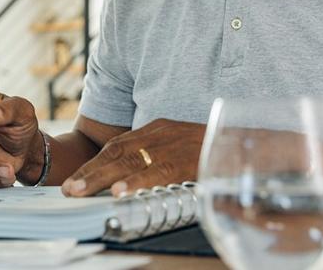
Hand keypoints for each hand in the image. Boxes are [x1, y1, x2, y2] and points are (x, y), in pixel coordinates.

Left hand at [61, 118, 204, 196]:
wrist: (253, 142)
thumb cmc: (214, 149)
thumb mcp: (181, 147)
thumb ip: (156, 159)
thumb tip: (127, 181)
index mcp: (158, 130)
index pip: (118, 146)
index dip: (94, 163)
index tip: (75, 180)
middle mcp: (163, 134)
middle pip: (118, 152)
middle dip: (91, 171)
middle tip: (70, 189)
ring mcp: (175, 146)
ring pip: (132, 161)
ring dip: (104, 177)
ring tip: (84, 191)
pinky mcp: (190, 160)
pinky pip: (159, 172)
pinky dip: (138, 182)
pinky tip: (121, 192)